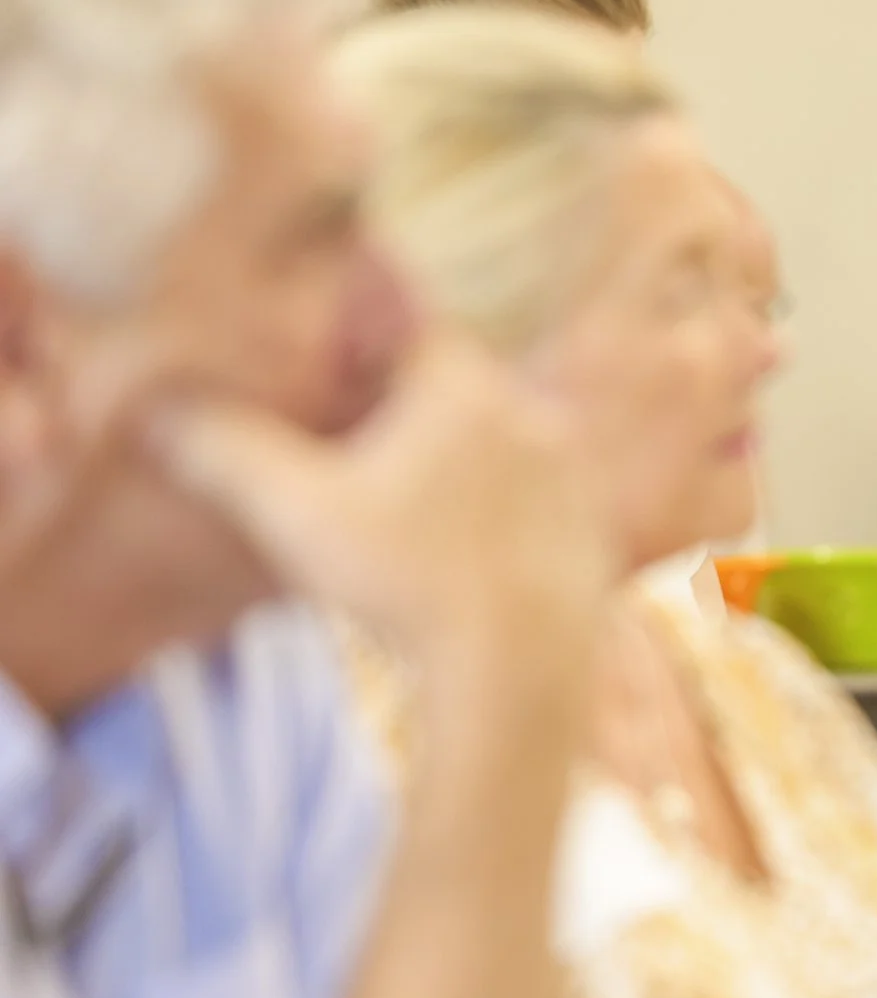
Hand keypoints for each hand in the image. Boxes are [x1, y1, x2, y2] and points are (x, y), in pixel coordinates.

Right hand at [153, 334, 611, 676]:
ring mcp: (572, 472)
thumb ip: (226, 451)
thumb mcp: (296, 512)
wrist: (517, 669)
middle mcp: (531, 414)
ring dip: (457, 458)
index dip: (363, 345)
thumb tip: (162, 412)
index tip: (333, 375)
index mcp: (465, 388)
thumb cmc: (407, 583)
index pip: (410, 328)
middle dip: (407, 402)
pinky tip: (464, 551)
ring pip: (501, 440)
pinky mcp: (592, 527)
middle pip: (457, 384)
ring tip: (409, 503)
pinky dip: (500, 510)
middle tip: (360, 442)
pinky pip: (536, 498)